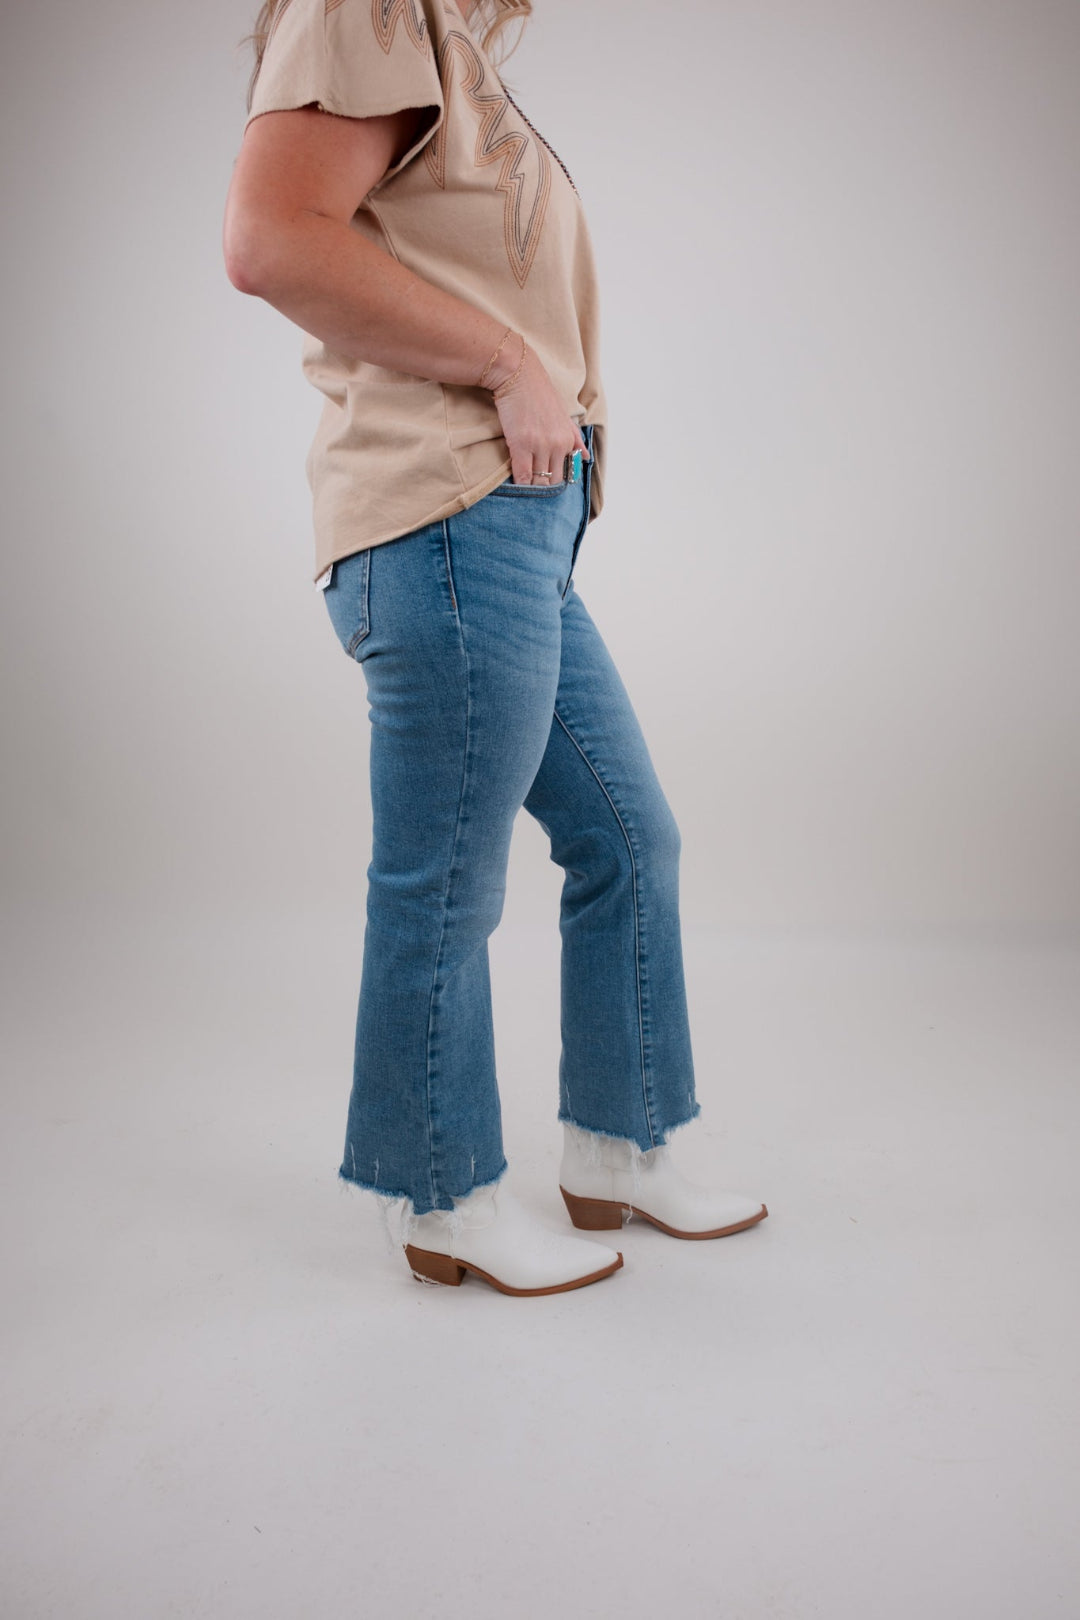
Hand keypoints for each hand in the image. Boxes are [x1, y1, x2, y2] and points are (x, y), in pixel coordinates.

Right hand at [487, 336, 590, 484]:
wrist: (519, 375)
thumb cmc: (538, 393)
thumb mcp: (564, 416)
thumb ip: (575, 438)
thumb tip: (586, 457)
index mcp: (568, 440)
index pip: (564, 474)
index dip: (553, 483)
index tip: (544, 488)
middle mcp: (557, 445)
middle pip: (552, 481)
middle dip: (542, 490)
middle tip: (533, 494)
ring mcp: (540, 446)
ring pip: (538, 481)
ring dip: (530, 488)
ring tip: (524, 492)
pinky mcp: (521, 444)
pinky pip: (522, 474)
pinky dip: (519, 483)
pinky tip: (516, 485)